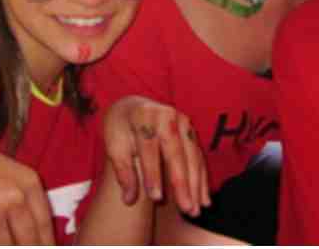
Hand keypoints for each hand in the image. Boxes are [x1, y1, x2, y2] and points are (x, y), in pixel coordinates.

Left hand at [103, 96, 210, 216]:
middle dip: (182, 182)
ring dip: (196, 184)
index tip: (155, 198)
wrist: (132, 107)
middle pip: (176, 152)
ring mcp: (183, 121)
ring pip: (192, 156)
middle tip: (186, 208)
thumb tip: (128, 199)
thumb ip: (123, 171)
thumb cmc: (121, 129)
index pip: (149, 147)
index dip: (153, 173)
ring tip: (195, 210)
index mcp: (144, 116)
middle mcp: (167, 115)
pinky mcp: (191, 131)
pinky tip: (203, 199)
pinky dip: (201, 179)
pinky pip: (198, 157)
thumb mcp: (114, 145)